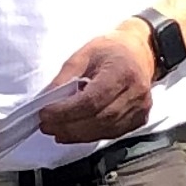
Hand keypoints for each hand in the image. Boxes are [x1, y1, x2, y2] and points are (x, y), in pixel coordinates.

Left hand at [35, 26, 152, 144]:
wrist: (140, 52)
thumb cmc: (110, 50)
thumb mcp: (83, 55)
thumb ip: (65, 78)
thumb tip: (46, 101)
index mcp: (122, 72)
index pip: (92, 100)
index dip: (66, 111)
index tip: (44, 114)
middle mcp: (135, 93)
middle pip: (99, 118)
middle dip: (69, 126)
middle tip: (46, 126)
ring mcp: (141, 108)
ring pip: (105, 130)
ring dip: (77, 135)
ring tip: (57, 131)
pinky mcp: (140, 118)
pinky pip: (112, 133)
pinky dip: (90, 135)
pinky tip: (74, 133)